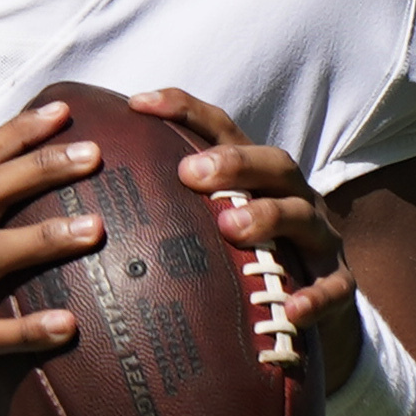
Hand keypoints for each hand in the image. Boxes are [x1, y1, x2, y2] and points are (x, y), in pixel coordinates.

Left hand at [131, 87, 362, 389]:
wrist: (312, 308)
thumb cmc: (242, 263)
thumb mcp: (207, 231)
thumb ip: (163, 211)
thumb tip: (77, 207)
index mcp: (256, 176)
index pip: (220, 130)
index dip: (183, 110)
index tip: (137, 104)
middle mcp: (292, 196)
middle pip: (271, 163)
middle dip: (234, 163)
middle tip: (191, 174)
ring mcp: (318, 238)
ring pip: (301, 215)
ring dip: (267, 217)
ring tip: (231, 226)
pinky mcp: (338, 284)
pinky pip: (333, 289)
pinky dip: (314, 298)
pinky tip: (290, 311)